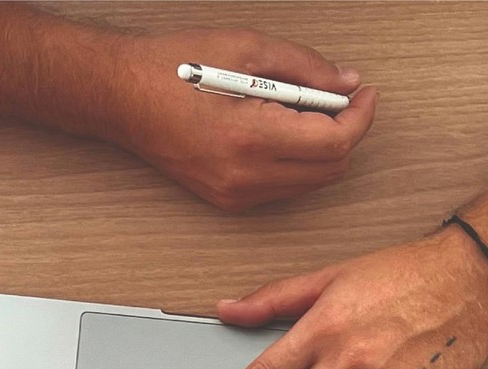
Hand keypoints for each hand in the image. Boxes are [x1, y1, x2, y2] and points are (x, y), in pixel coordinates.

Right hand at [104, 31, 374, 213]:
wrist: (122, 97)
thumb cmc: (172, 67)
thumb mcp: (246, 47)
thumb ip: (303, 66)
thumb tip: (345, 81)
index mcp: (250, 137)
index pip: (333, 142)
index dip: (359, 117)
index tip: (365, 95)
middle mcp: (245, 177)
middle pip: (329, 170)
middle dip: (346, 133)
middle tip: (342, 98)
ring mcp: (236, 195)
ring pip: (309, 183)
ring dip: (322, 149)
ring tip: (308, 110)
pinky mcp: (229, 201)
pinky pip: (283, 188)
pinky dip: (297, 161)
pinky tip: (284, 130)